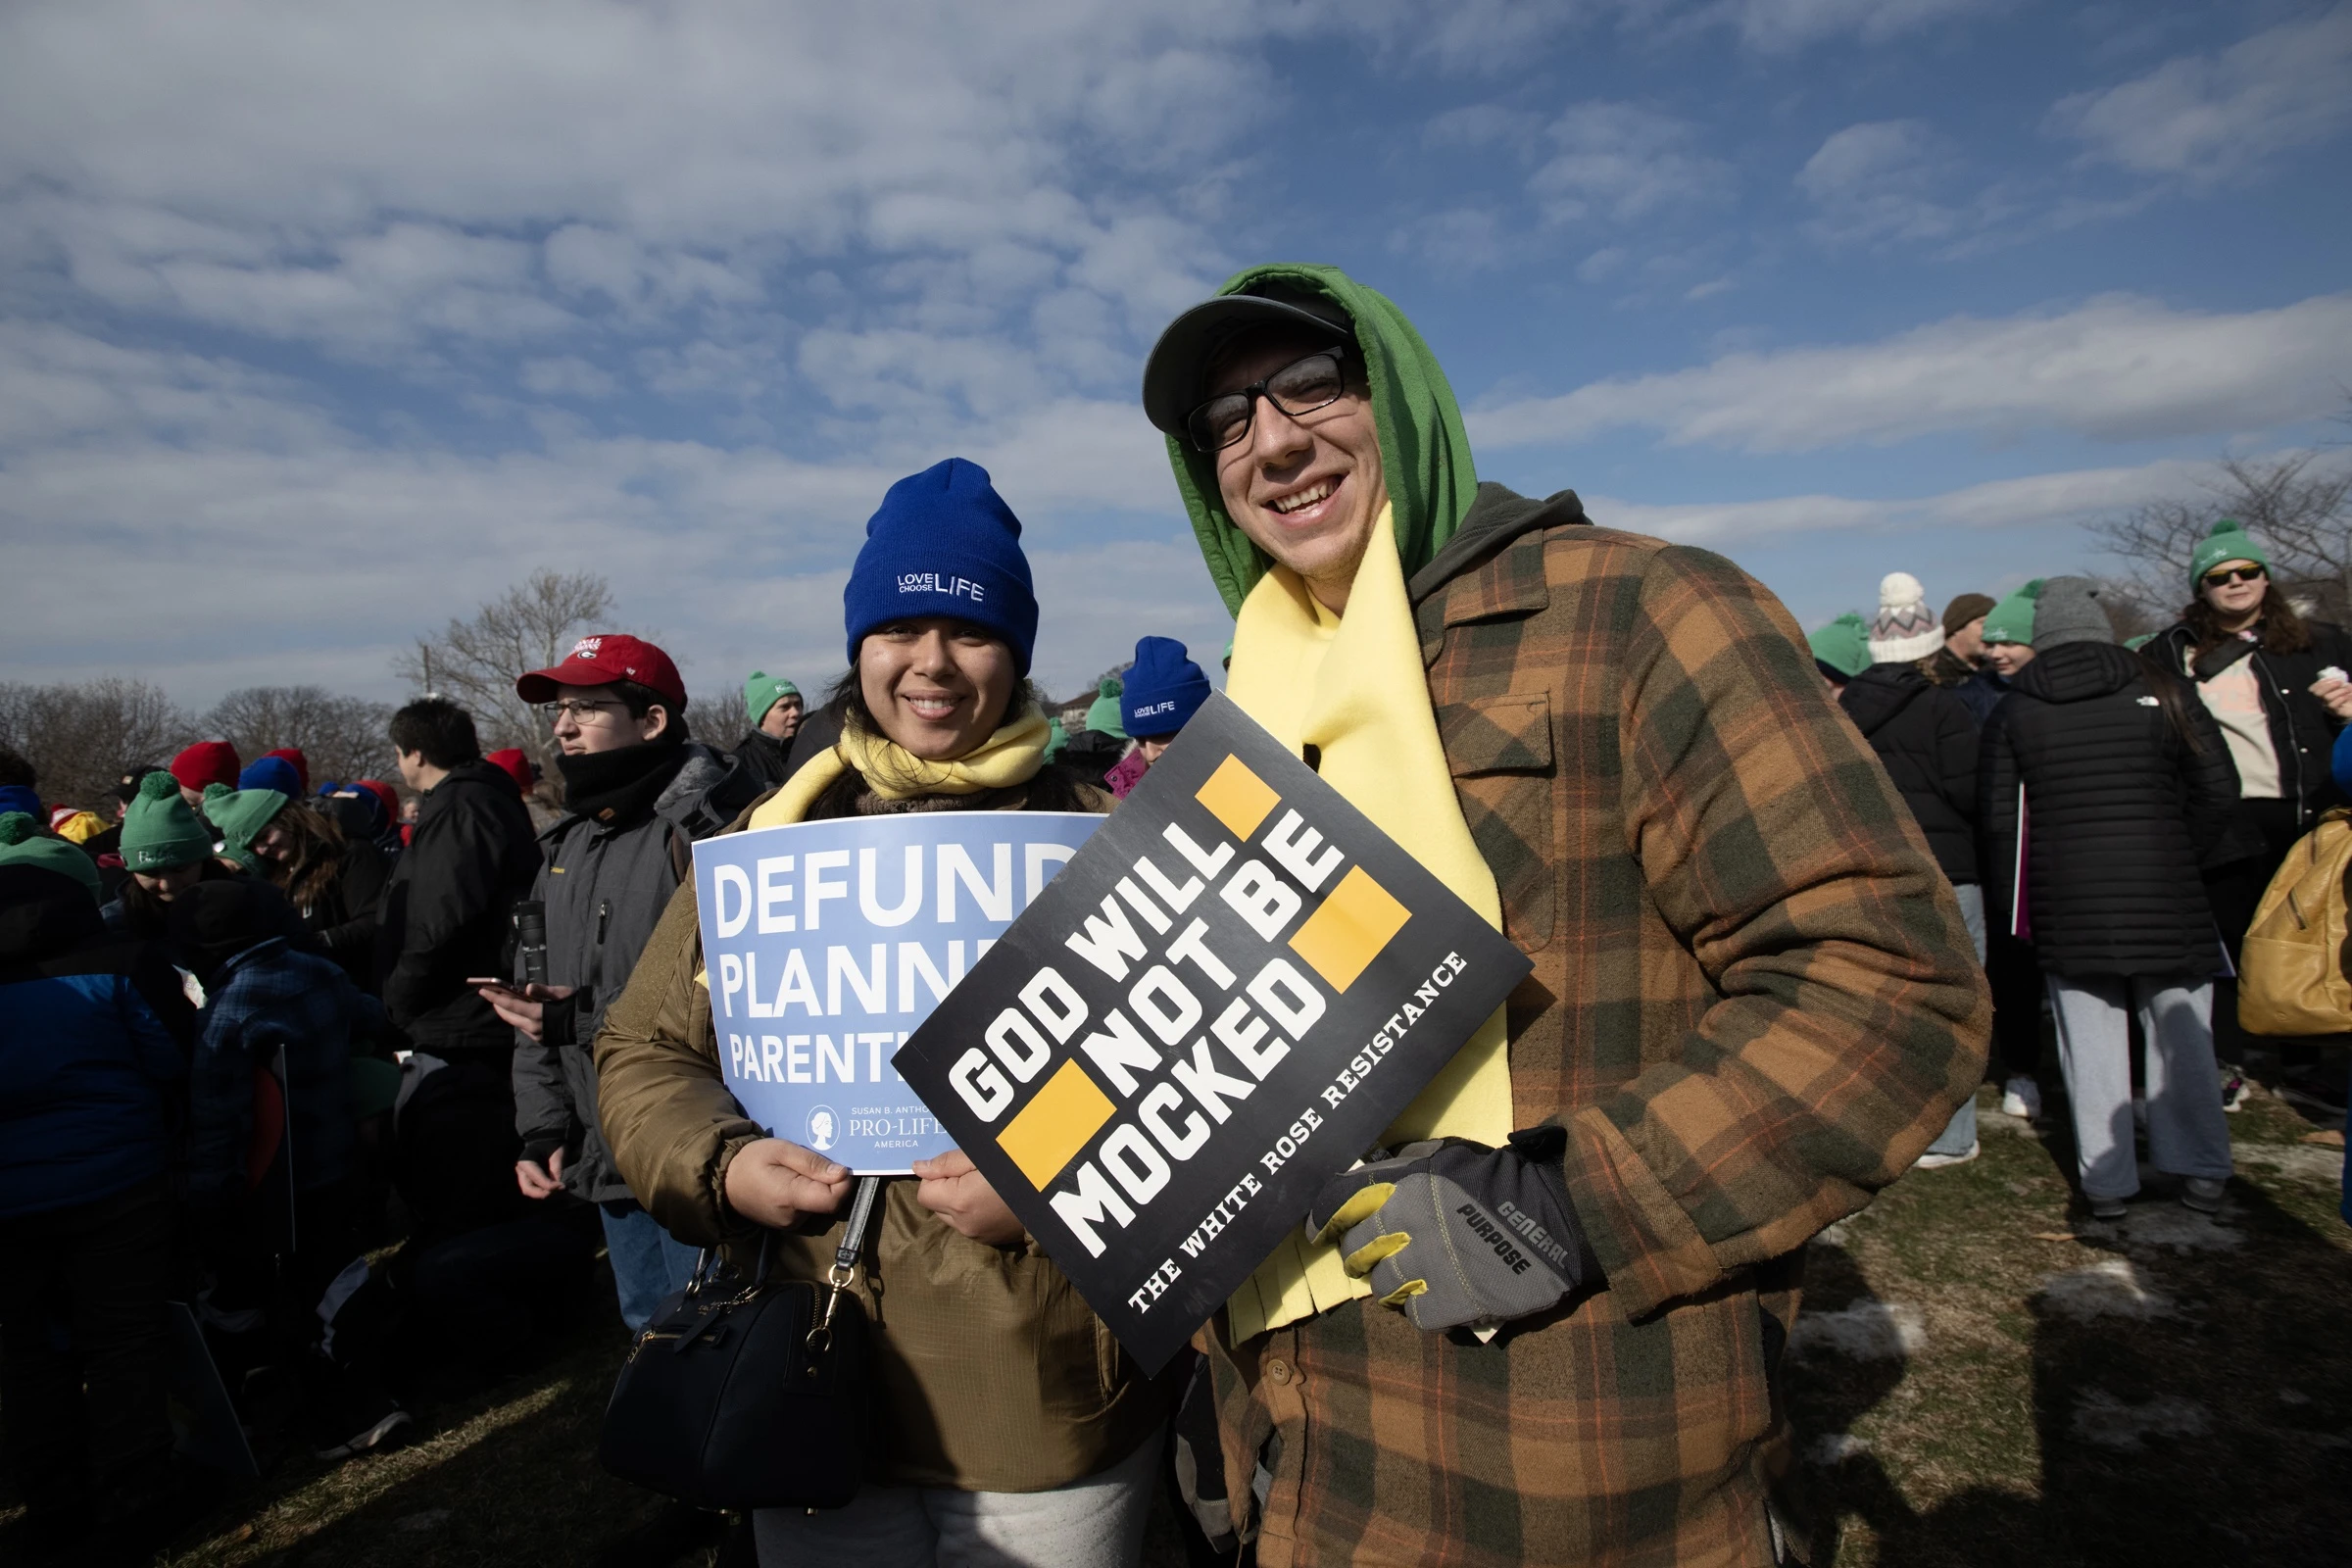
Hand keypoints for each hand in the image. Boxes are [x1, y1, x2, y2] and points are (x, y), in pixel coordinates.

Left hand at [478, 982, 575, 1043]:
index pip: (511, 1005)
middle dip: (498, 1005)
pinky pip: (524, 1028)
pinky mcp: (540, 1040)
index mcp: (538, 1013)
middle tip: (489, 995)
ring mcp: (537, 1035)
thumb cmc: (575, 1004)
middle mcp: (534, 1027)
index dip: (496, 997)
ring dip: (507, 1013)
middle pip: (509, 1016)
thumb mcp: (562, 992)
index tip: (483, 990)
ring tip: (501, 1003)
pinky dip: (518, 1019)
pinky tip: (517, 1013)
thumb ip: (543, 990)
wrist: (588, 1024)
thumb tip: (527, 988)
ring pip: (515, 1023)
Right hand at [515, 1146, 566, 1198]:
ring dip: (546, 1193)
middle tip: (561, 1190)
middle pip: (528, 1190)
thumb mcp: (558, 1153)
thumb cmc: (553, 1144)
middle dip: (545, 1193)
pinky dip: (546, 1191)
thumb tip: (560, 1187)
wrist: (549, 1139)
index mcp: (525, 1161)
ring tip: (561, 1189)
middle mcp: (521, 1170)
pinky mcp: (528, 1180)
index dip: (550, 1186)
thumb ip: (557, 1170)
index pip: (537, 1178)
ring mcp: (523, 1176)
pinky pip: (535, 1190)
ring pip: (531, 1192)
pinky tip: (557, 1188)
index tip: (565, 1186)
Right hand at [722, 1138, 850, 1228]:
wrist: (724, 1181)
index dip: (843, 1183)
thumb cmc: (752, 1160)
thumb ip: (812, 1163)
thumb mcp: (782, 1150)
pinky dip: (808, 1195)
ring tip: (800, 1170)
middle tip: (815, 1162)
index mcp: (790, 1197)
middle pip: (828, 1202)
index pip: (832, 1200)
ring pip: (819, 1206)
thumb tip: (842, 1174)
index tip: (840, 1166)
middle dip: (830, 1183)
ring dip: (818, 1188)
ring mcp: (789, 1224)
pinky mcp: (787, 1225)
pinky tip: (795, 1181)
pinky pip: (808, 1209)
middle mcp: (793, 1217)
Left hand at [913, 1148, 1024, 1245]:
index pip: (924, 1192)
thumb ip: (946, 1163)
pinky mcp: (989, 1241)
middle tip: (975, 1175)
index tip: (960, 1168)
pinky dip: (973, 1213)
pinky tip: (994, 1202)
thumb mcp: (981, 1155)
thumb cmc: (1019, 1167)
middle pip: (935, 1205)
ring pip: (951, 1216)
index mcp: (958, 1202)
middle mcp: (962, 1224)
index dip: (938, 1176)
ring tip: (987, 1188)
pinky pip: (967, 1225)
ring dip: (959, 1202)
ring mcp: (976, 1236)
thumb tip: (917, 1168)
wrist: (1055, 1196)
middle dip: (947, 1190)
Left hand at [1306, 1128, 1590, 1334]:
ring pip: (1382, 1287)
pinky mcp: (1453, 1302)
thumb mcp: (1451, 1155)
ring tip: (1405, 1278)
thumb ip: (1407, 1163)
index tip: (1318, 1228)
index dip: (1323, 1217)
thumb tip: (1370, 1169)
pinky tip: (1433, 1297)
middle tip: (1364, 1257)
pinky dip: (1420, 1308)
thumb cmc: (1503, 1180)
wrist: (1557, 1217)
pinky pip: (1416, 1314)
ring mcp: (1430, 1267)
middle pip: (1356, 1250)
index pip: (1340, 1200)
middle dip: (1356, 1254)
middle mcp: (1410, 1225)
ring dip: (1388, 1284)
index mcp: (1406, 1185)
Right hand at [2310, 676, 2351, 720]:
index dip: (2321, 682)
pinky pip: (2334, 705)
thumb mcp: (2342, 686)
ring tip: (2347, 689)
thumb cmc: (2348, 694)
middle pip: (2317, 693)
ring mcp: (2328, 707)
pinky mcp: (2335, 712)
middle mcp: (2323, 701)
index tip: (2332, 678)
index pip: (2313, 689)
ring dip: (2339, 691)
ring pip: (2327, 697)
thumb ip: (2336, 682)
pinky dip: (2341, 698)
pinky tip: (2348, 696)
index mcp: (2322, 694)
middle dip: (2328, 685)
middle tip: (2340, 682)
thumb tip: (2335, 678)